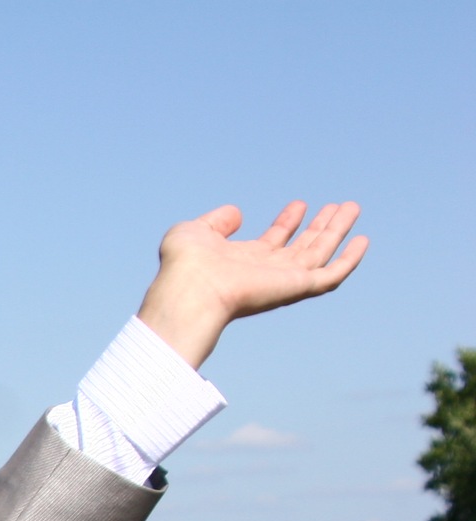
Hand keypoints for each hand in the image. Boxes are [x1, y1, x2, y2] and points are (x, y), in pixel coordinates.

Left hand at [136, 201, 366, 368]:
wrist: (190, 288)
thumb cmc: (184, 265)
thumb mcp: (194, 231)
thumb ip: (216, 221)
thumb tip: (237, 214)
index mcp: (243, 261)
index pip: (273, 241)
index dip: (287, 222)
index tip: (299, 205)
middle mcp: (265, 273)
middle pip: (301, 248)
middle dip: (319, 227)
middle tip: (337, 205)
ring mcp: (282, 281)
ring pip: (320, 255)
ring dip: (337, 231)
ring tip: (351, 207)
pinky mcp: (296, 287)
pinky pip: (332, 275)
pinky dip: (350, 260)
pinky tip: (362, 240)